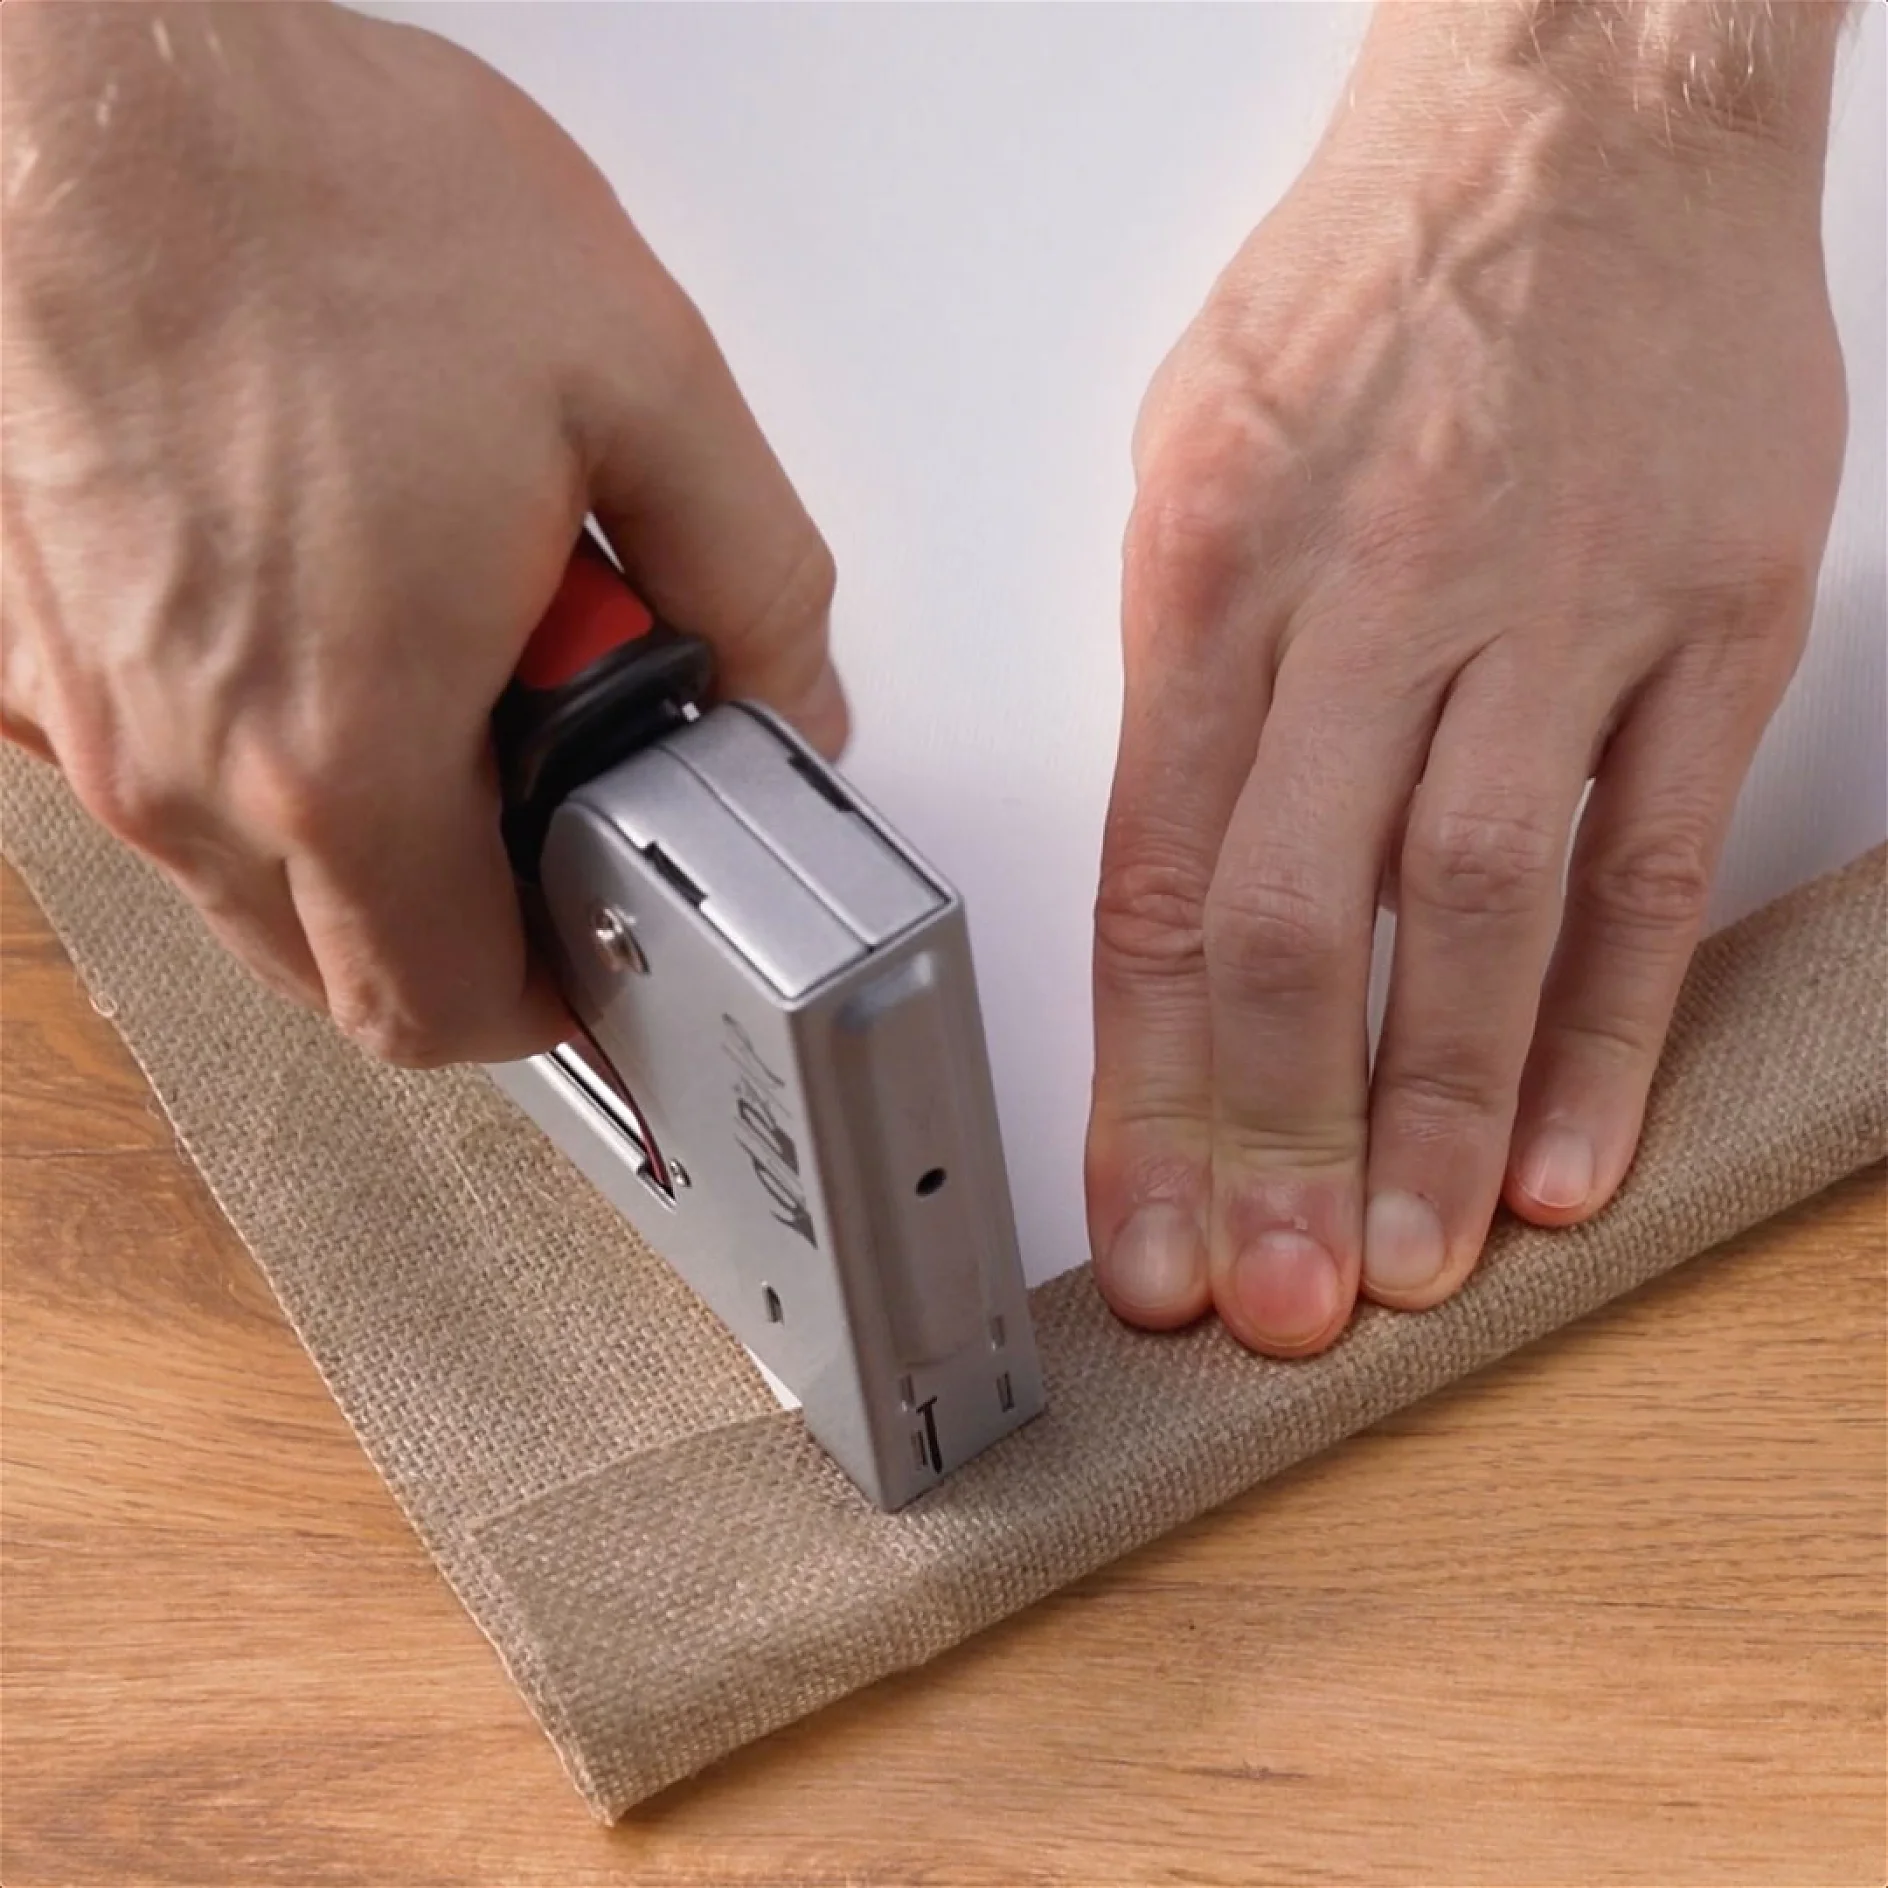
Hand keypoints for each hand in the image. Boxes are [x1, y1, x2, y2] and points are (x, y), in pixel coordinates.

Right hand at [1, 3, 841, 1064]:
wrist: (79, 67)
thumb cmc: (310, 192)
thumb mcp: (637, 380)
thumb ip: (754, 583)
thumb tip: (783, 697)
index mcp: (344, 744)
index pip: (450, 1009)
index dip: (552, 1006)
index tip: (599, 946)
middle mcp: (176, 761)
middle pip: (344, 969)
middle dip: (468, 913)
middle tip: (536, 754)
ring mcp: (72, 712)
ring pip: (250, 880)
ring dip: (365, 822)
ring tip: (428, 634)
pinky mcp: (16, 646)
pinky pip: (163, 770)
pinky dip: (259, 745)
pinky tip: (320, 603)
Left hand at [1086, 2, 1847, 1352]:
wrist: (1583, 119)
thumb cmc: (1370, 289)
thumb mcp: (1191, 458)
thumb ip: (1176, 685)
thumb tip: (1167, 893)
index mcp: (1211, 562)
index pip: (1154, 880)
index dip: (1141, 1082)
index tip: (1141, 1217)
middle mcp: (1376, 593)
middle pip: (1294, 925)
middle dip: (1272, 1139)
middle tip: (1268, 1297)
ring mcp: (1558, 610)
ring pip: (1477, 914)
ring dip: (1436, 1114)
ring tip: (1408, 1264)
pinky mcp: (1713, 616)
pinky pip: (1651, 854)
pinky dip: (1606, 1021)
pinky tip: (1569, 1149)